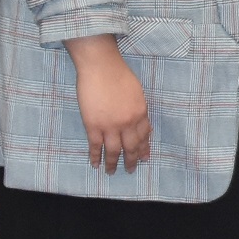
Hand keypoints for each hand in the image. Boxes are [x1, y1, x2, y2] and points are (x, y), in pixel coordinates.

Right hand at [67, 35, 151, 173]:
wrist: (101, 66)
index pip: (144, 136)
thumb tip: (139, 123)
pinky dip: (95, 156)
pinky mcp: (93, 126)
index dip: (144, 148)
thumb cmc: (118, 74)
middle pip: (131, 147)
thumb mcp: (137, 92)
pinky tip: (95, 164)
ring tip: (112, 172)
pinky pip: (95, 146)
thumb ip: (138, 108)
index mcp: (140, 113)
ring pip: (114, 151)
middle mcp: (128, 123)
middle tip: (131, 170)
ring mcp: (110, 126)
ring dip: (113, 164)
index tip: (145, 157)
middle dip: (132, 160)